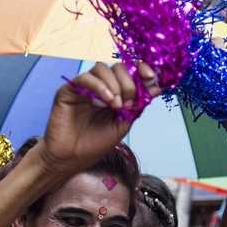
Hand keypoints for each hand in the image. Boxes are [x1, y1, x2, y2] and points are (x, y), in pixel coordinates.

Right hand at [35, 62, 156, 175]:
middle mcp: (99, 87)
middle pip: (117, 67)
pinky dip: (99, 86)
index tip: (151, 76)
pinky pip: (85, 77)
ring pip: (102, 68)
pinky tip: (106, 101)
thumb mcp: (123, 124)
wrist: (71, 159)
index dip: (141, 69)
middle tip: (128, 103)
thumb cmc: (95, 144)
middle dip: (128, 82)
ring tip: (116, 105)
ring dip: (114, 84)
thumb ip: (138, 105)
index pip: (129, 72)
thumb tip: (157, 87)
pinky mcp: (69, 90)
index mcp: (114, 93)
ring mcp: (84, 87)